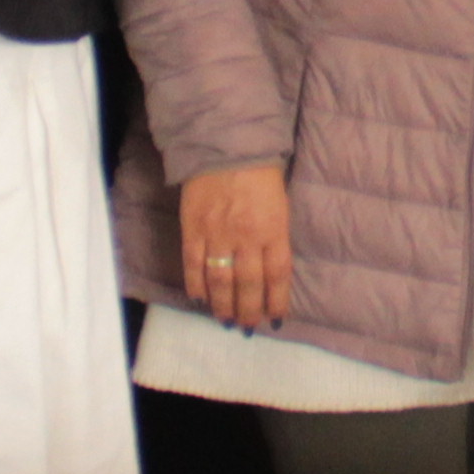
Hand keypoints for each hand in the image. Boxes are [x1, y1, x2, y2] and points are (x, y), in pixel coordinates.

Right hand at [178, 161, 294, 329]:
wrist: (226, 147)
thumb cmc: (260, 177)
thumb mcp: (280, 207)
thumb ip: (275, 239)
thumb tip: (270, 275)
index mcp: (273, 229)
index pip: (277, 275)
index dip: (276, 301)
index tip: (275, 318)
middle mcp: (246, 236)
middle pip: (248, 284)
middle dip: (248, 310)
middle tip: (246, 325)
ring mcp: (217, 234)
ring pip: (220, 280)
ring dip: (223, 304)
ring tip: (225, 319)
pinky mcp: (193, 228)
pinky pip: (193, 264)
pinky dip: (196, 285)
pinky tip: (200, 299)